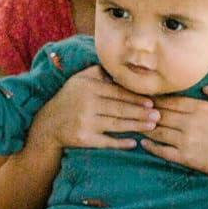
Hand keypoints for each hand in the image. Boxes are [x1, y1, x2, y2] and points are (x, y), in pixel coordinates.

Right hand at [25, 65, 156, 150]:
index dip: (136, 98)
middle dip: (141, 113)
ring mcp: (84, 122)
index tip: (152, 102)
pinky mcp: (82, 139)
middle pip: (119, 109)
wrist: (48, 124)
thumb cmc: (69, 99)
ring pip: (116, 124)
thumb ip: (99, 72)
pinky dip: (120, 143)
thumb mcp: (79, 80)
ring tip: (152, 126)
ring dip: (136, 126)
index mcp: (88, 88)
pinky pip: (105, 142)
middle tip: (159, 115)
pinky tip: (133, 143)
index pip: (117, 93)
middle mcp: (86, 104)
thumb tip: (121, 65)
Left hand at [141, 83, 207, 193]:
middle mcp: (191, 122)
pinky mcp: (186, 157)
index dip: (155, 99)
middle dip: (146, 112)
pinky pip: (162, 150)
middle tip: (133, 109)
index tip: (144, 97)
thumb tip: (205, 86)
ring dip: (145, 128)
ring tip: (134, 125)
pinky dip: (150, 146)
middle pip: (160, 114)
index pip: (171, 100)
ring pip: (158, 131)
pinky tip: (142, 142)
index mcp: (201, 108)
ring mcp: (187, 140)